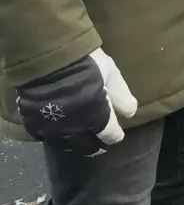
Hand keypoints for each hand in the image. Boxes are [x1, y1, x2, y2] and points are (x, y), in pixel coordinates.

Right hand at [17, 49, 138, 153]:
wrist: (49, 59)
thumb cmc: (87, 65)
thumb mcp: (113, 76)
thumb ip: (123, 97)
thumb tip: (130, 114)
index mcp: (97, 119)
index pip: (109, 136)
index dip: (114, 135)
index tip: (115, 134)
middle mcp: (75, 130)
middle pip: (86, 146)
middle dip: (93, 142)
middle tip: (95, 136)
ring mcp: (52, 129)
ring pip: (64, 144)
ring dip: (72, 141)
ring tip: (75, 133)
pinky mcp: (33, 123)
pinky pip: (43, 136)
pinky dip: (52, 134)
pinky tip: (55, 126)